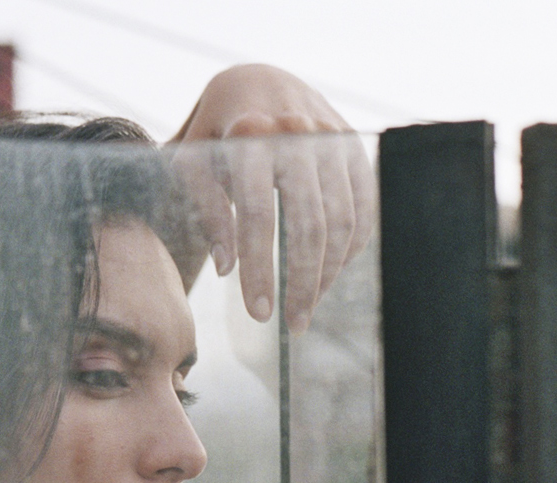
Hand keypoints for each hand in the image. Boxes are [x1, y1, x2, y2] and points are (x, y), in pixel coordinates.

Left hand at [168, 64, 375, 332]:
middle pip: (308, 224)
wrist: (256, 83)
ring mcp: (332, 139)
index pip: (258, 216)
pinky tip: (330, 273)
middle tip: (292, 324)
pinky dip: (351, 247)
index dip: (260, 269)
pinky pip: (364, 207)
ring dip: (328, 273)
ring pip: (342, 220)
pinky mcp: (354, 147)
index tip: (258, 313)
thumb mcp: (192, 164)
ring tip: (308, 306)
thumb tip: (228, 268)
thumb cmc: (214, 135)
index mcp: (249, 137)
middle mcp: (297, 134)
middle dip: (302, 282)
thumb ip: (206, 211)